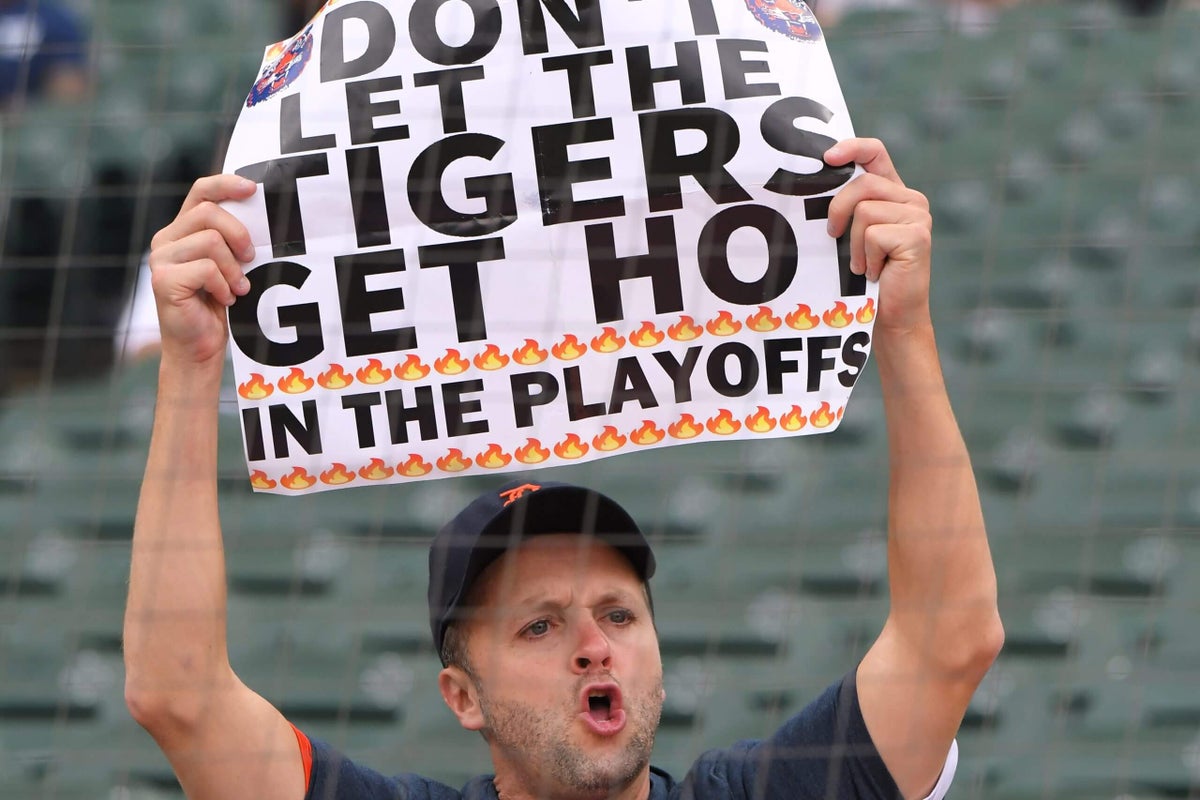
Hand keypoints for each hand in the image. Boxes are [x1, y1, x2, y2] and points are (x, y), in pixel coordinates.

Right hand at [149, 176, 257, 364]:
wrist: (199, 348)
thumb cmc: (219, 306)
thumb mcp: (230, 266)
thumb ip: (232, 241)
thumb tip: (259, 217)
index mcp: (182, 230)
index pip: (200, 192)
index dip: (225, 184)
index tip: (253, 189)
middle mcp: (166, 239)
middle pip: (208, 213)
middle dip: (239, 235)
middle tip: (251, 260)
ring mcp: (160, 259)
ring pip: (210, 241)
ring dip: (233, 269)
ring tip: (237, 289)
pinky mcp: (163, 280)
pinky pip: (206, 268)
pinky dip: (223, 286)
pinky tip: (224, 300)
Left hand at [824, 138, 932, 336]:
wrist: (892, 315)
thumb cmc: (867, 277)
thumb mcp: (853, 237)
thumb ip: (846, 210)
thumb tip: (812, 188)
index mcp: (894, 194)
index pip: (876, 153)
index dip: (852, 148)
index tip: (827, 157)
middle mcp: (911, 200)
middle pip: (863, 184)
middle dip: (838, 209)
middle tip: (832, 236)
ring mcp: (918, 216)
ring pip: (865, 211)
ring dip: (853, 244)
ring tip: (862, 265)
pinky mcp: (918, 236)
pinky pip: (873, 235)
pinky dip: (866, 258)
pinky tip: (876, 273)